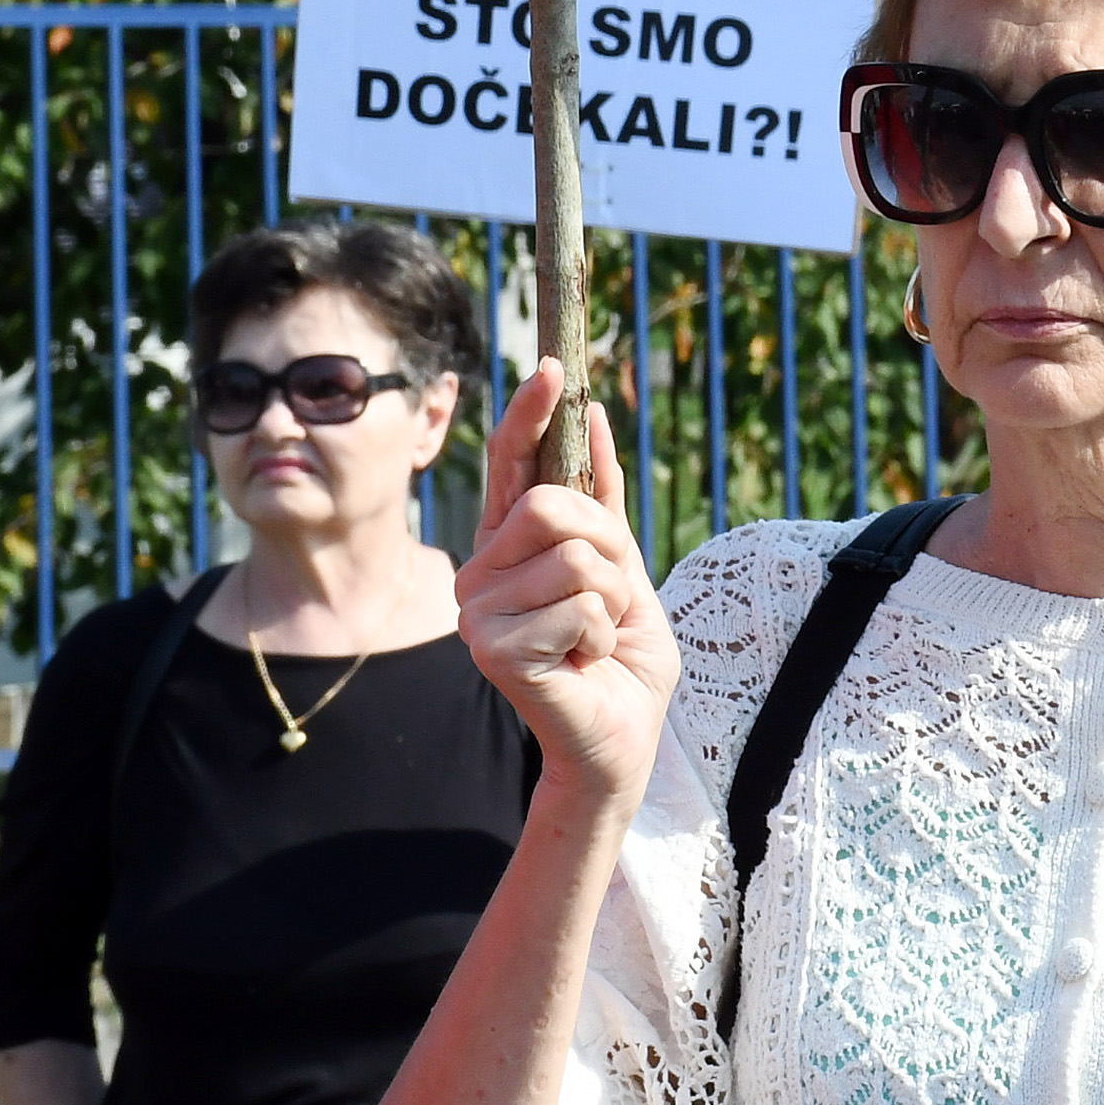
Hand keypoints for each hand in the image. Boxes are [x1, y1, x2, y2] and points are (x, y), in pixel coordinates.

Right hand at [461, 358, 677, 808]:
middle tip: (609, 596)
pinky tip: (583, 661)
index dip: (531, 415)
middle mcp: (481, 570)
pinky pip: (580, 608)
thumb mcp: (625, 565)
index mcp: (509, 545)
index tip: (555, 367)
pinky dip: (603, 635)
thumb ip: (602, 499)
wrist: (624, 737)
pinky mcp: (492, 651)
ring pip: (575, 558)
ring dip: (610, 600)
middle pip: (552, 506)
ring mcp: (479, 611)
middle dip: (608, 546)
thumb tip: (594, 414)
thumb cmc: (621, 654)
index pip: (511, 463)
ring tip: (594, 635)